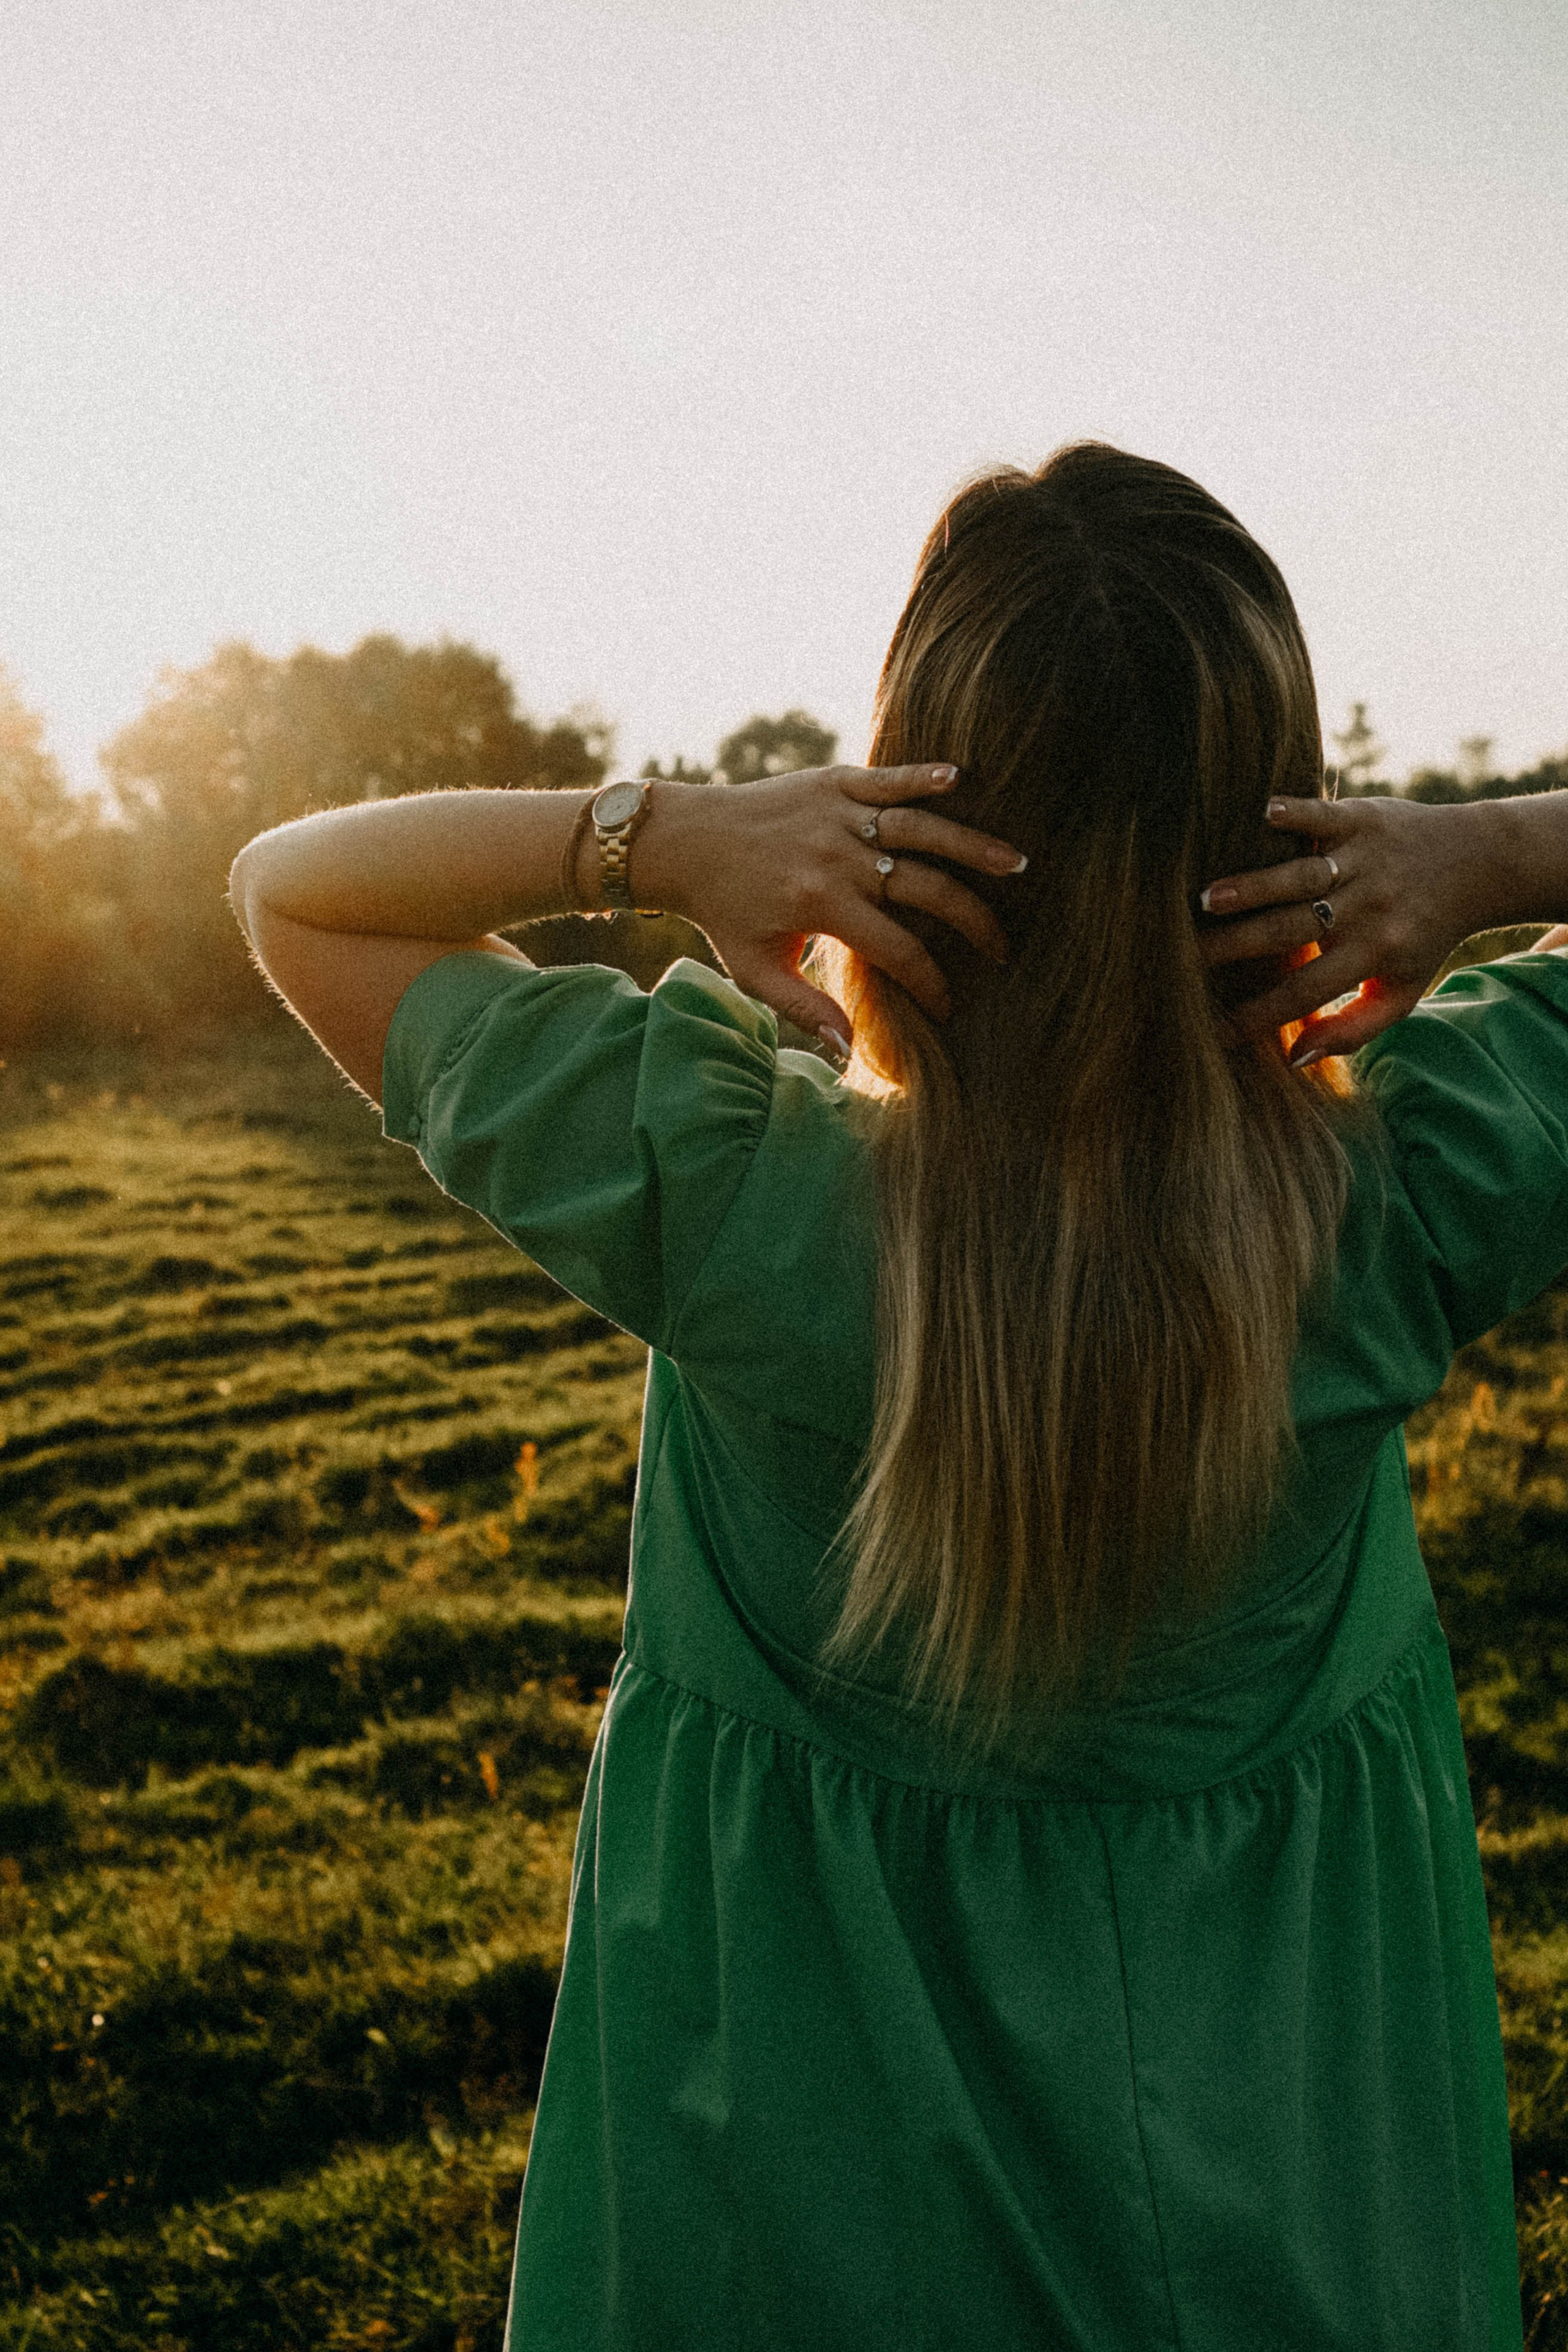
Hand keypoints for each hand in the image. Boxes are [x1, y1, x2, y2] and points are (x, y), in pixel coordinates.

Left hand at [643, 763, 1026, 1056]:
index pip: (897, 949)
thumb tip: (848, 1052)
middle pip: (925, 888)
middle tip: (1001, 947)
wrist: (686, 842)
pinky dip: (923, 777)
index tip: (949, 1005)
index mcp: (822, 906)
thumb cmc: (724, 913)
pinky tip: (962, 779)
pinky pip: (887, 779)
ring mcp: (837, 815)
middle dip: (971, 921)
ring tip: (1015, 864)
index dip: (930, 982)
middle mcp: (836, 858)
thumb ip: (804, 1009)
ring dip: (971, 845)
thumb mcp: (755, 971)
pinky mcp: (833, 782)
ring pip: (920, 829)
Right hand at [1197, 794, 1484, 1063]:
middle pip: (1290, 932)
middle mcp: (1369, 908)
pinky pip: (1324, 816)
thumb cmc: (1424, 936)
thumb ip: (1352, 1029)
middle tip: (1184, 959)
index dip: (1254, 1016)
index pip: (1302, 994)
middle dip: (1235, 946)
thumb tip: (1293, 1056)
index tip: (1209, 1030)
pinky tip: (1260, 814)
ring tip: (1205, 899)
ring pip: (1300, 876)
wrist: (1478, 863)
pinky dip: (1294, 813)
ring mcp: (1365, 861)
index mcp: (1373, 955)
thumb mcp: (1401, 991)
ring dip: (1252, 886)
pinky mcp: (1364, 817)